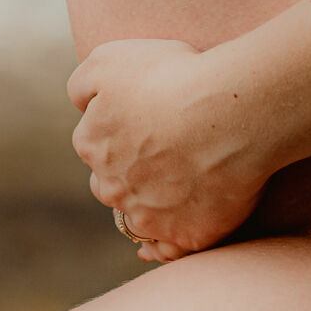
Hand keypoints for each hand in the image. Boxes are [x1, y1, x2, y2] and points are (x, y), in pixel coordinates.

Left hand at [67, 39, 271, 262]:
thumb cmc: (175, 77)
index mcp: (92, 145)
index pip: (94, 146)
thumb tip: (80, 106)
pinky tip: (174, 240)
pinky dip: (169, 248)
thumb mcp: (110, 59)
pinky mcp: (187, 236)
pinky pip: (172, 251)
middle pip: (112, 187)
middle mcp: (112, 188)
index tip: (147, 124)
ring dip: (149, 211)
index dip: (120, 134)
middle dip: (129, 177)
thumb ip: (82, 83)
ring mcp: (149, 217)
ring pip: (139, 221)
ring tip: (177, 196)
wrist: (230, 112)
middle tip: (165, 158)